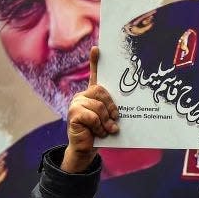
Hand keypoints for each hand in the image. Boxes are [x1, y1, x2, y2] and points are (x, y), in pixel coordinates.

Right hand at [63, 47, 118, 172]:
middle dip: (111, 107)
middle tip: (115, 120)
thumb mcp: (108, 118)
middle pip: (101, 91)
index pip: (94, 75)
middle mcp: (82, 96)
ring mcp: (76, 104)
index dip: (95, 61)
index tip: (97, 48)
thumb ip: (112, 109)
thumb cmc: (100, 133)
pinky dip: (99, 127)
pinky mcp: (73, 115)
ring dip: (106, 121)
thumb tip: (125, 105)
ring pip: (99, 106)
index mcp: (92, 95)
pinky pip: (93, 117)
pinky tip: (98, 133)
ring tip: (107, 130)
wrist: (85, 150)